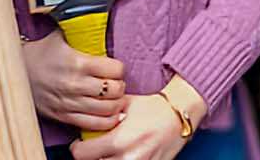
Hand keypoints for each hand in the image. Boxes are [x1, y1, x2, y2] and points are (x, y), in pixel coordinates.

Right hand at [20, 31, 126, 132]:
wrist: (15, 72)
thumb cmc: (40, 54)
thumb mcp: (62, 37)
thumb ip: (83, 32)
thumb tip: (99, 21)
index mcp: (78, 63)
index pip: (115, 69)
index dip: (119, 68)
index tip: (115, 68)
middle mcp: (75, 85)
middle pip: (114, 90)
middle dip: (120, 86)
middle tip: (116, 82)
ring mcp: (70, 103)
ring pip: (107, 110)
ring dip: (116, 103)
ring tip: (114, 97)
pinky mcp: (64, 116)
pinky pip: (94, 124)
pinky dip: (107, 121)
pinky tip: (111, 114)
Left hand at [70, 94, 185, 159]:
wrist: (180, 115)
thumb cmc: (154, 108)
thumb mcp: (125, 105)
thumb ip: (104, 113)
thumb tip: (85, 116)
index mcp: (119, 140)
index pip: (81, 154)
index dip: (78, 148)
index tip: (80, 144)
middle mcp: (128, 158)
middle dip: (91, 158)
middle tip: (94, 150)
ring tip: (109, 154)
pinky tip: (123, 156)